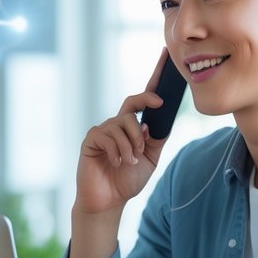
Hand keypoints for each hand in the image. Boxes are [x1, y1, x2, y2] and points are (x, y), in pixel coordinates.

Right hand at [72, 49, 173, 216]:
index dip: (155, 78)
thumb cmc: (127, 179)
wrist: (108, 201)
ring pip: (124, 123)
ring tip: (130, 161)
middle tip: (147, 136)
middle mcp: (117, 123)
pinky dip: (118, 152)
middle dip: (143, 115)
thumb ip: (156, 138)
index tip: (165, 56)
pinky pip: (109, 136)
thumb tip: (155, 120)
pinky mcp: (91, 139)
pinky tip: (116, 163)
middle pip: (132, 104)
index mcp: (133, 126)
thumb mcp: (150, 158)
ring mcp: (103, 130)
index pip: (144, 98)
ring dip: (132, 145)